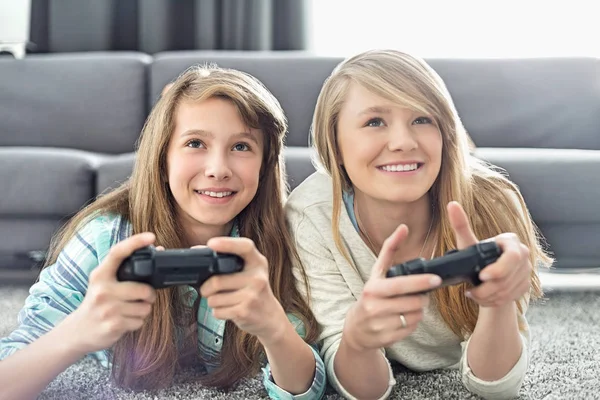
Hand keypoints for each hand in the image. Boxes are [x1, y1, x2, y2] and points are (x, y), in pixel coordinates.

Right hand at [64, 233, 156, 354]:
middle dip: (149, 295)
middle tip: (141, 298)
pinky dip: (137, 322)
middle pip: (144, 289)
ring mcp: (107, 309)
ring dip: (142, 310)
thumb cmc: (98, 302)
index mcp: (100, 275)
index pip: (117, 253)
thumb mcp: (104, 282)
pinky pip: (140, 321)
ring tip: (128, 310)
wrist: (78, 331)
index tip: (151, 237)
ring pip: (145, 307)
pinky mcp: (113, 325)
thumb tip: (158, 250)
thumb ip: (128, 269)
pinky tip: (124, 321)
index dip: (135, 242)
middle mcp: (102, 290)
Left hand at [199, 237, 286, 344]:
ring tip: (223, 300)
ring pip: (214, 299)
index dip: (227, 244)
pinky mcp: (245, 312)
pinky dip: (218, 312)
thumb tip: (196, 251)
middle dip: (206, 288)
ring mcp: (252, 295)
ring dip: (212, 302)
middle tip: (207, 290)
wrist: (270, 317)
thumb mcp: (249, 271)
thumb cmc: (253, 290)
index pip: (245, 247)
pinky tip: (229, 310)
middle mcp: (257, 278)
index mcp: (258, 262)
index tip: (211, 243)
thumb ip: (228, 261)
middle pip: (217, 280)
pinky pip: (217, 311)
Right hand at [343, 225, 441, 352]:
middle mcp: (374, 307)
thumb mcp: (377, 273)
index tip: (436, 279)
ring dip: (418, 310)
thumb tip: (404, 227)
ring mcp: (380, 325)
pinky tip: (404, 317)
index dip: (421, 282)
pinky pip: (411, 328)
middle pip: (413, 302)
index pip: (402, 285)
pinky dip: (412, 322)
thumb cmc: (371, 295)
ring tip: (409, 305)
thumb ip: (390, 249)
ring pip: (415, 316)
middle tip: (422, 294)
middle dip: (422, 298)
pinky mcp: (387, 338)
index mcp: (373, 289)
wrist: (356, 329)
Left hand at [447, 201, 531, 307]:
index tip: (482, 276)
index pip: (514, 257)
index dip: (499, 269)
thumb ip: (460, 225)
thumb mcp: (467, 244)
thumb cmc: (475, 256)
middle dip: (487, 288)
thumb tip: (452, 204)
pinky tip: (483, 297)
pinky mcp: (525, 286)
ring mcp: (526, 272)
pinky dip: (493, 301)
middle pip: (508, 278)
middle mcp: (523, 255)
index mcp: (511, 242)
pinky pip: (510, 298)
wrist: (485, 277)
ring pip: (508, 291)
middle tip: (472, 290)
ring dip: (487, 296)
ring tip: (474, 293)